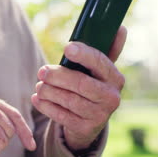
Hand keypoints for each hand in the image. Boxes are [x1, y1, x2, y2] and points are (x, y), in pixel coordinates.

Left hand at [31, 26, 126, 149]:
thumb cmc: (91, 86)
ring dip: (49, 91)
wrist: (89, 121)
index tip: (67, 48)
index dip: (84, 54)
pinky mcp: (85, 128)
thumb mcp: (99, 71)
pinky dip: (46, 106)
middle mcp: (112, 98)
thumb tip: (120, 27)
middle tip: (41, 71)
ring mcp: (99, 115)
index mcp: (116, 78)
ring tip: (39, 85)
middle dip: (58, 76)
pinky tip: (37, 99)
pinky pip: (61, 116)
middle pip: (81, 83)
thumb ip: (107, 50)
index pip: (101, 63)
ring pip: (69, 100)